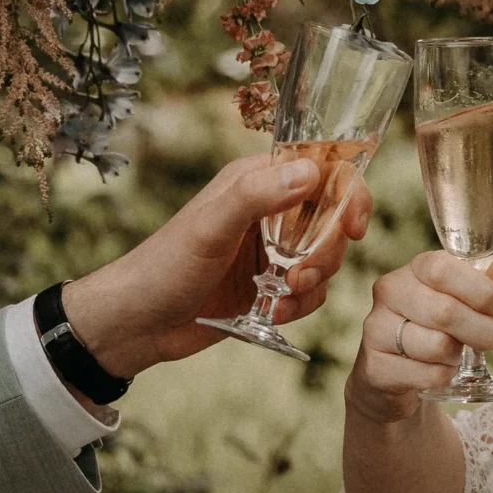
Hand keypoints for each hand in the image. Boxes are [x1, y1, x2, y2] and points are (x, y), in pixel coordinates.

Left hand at [62, 153, 371, 378]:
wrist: (140, 323)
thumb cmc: (165, 265)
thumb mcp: (211, 226)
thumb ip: (258, 195)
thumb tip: (311, 171)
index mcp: (258, 179)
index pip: (323, 169)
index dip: (347, 193)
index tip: (352, 227)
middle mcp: (272, 208)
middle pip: (333, 217)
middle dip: (327, 250)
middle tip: (298, 275)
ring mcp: (274, 247)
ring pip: (328, 256)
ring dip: (314, 280)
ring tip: (280, 296)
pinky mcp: (273, 283)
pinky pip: (313, 291)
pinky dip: (300, 305)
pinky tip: (271, 313)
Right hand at [346, 251, 492, 423]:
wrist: (391, 372)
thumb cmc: (432, 327)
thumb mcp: (457, 300)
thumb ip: (479, 283)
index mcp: (412, 269)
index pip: (442, 269)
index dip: (480, 289)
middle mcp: (389, 292)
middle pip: (445, 311)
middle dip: (482, 329)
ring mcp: (377, 328)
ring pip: (438, 346)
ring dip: (458, 355)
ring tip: (454, 353)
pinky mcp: (375, 367)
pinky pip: (429, 375)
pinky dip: (444, 376)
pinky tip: (436, 370)